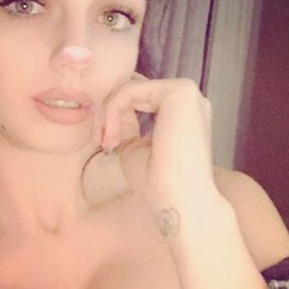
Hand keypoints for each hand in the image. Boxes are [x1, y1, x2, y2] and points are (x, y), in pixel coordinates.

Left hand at [92, 74, 217, 216]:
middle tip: (100, 140)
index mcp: (182, 112)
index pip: (140, 96)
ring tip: (106, 141)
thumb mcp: (134, 146)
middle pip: (133, 88)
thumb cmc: (158, 182)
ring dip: (108, 112)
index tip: (103, 144)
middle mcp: (188, 98)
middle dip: (108, 111)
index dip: (115, 114)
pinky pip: (130, 90)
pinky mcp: (179, 91)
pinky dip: (113, 111)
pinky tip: (112, 137)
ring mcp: (186, 92)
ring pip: (129, 87)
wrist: (178, 200)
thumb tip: (111, 110)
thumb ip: (127, 124)